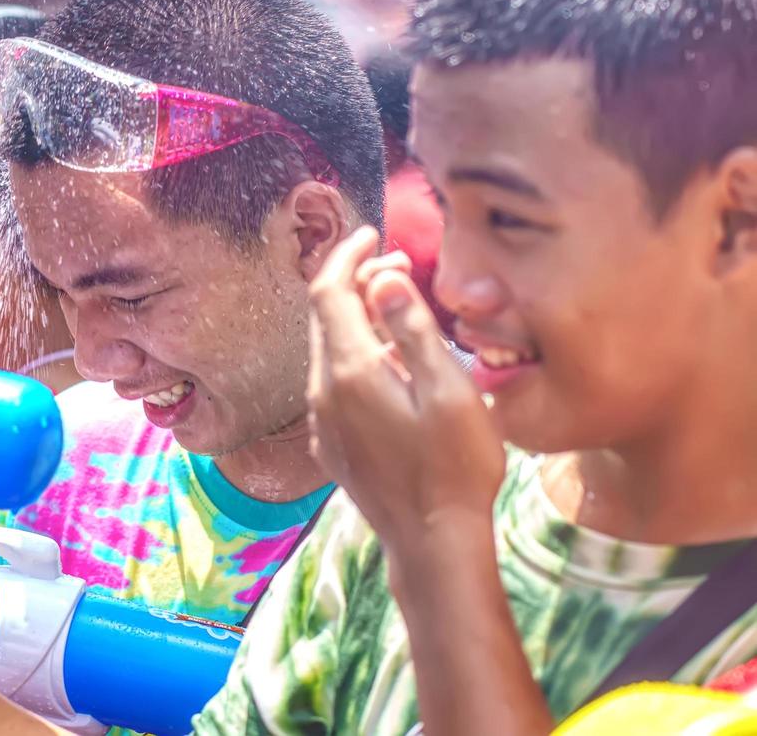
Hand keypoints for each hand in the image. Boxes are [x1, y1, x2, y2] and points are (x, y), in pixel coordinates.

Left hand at [306, 227, 505, 561]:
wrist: (432, 544)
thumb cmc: (455, 469)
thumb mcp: (449, 392)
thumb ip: (413, 331)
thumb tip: (382, 277)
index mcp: (349, 371)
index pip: (329, 292)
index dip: (346, 255)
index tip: (372, 233)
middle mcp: (324, 391)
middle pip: (323, 316)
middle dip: (354, 280)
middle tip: (396, 262)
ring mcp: (324, 420)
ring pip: (326, 347)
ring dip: (355, 316)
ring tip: (397, 303)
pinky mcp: (332, 442)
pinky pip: (332, 380)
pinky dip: (353, 350)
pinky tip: (387, 358)